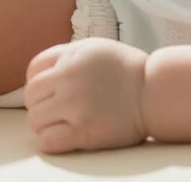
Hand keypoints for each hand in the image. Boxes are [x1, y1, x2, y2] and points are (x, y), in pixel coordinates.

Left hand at [24, 38, 149, 153]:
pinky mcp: (84, 130)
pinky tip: (68, 136)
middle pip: (31, 96)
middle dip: (44, 104)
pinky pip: (46, 141)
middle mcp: (71, 76)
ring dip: (47, 124)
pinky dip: (52, 141)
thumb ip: (69, 56)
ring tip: (68, 122)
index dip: (41, 83)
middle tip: (64, 109)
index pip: (34, 69)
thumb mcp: (99, 49)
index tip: (55, 91)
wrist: (158, 93)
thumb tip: (41, 74)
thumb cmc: (130, 73)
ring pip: (35, 119)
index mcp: (74, 55)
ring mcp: (76, 104)